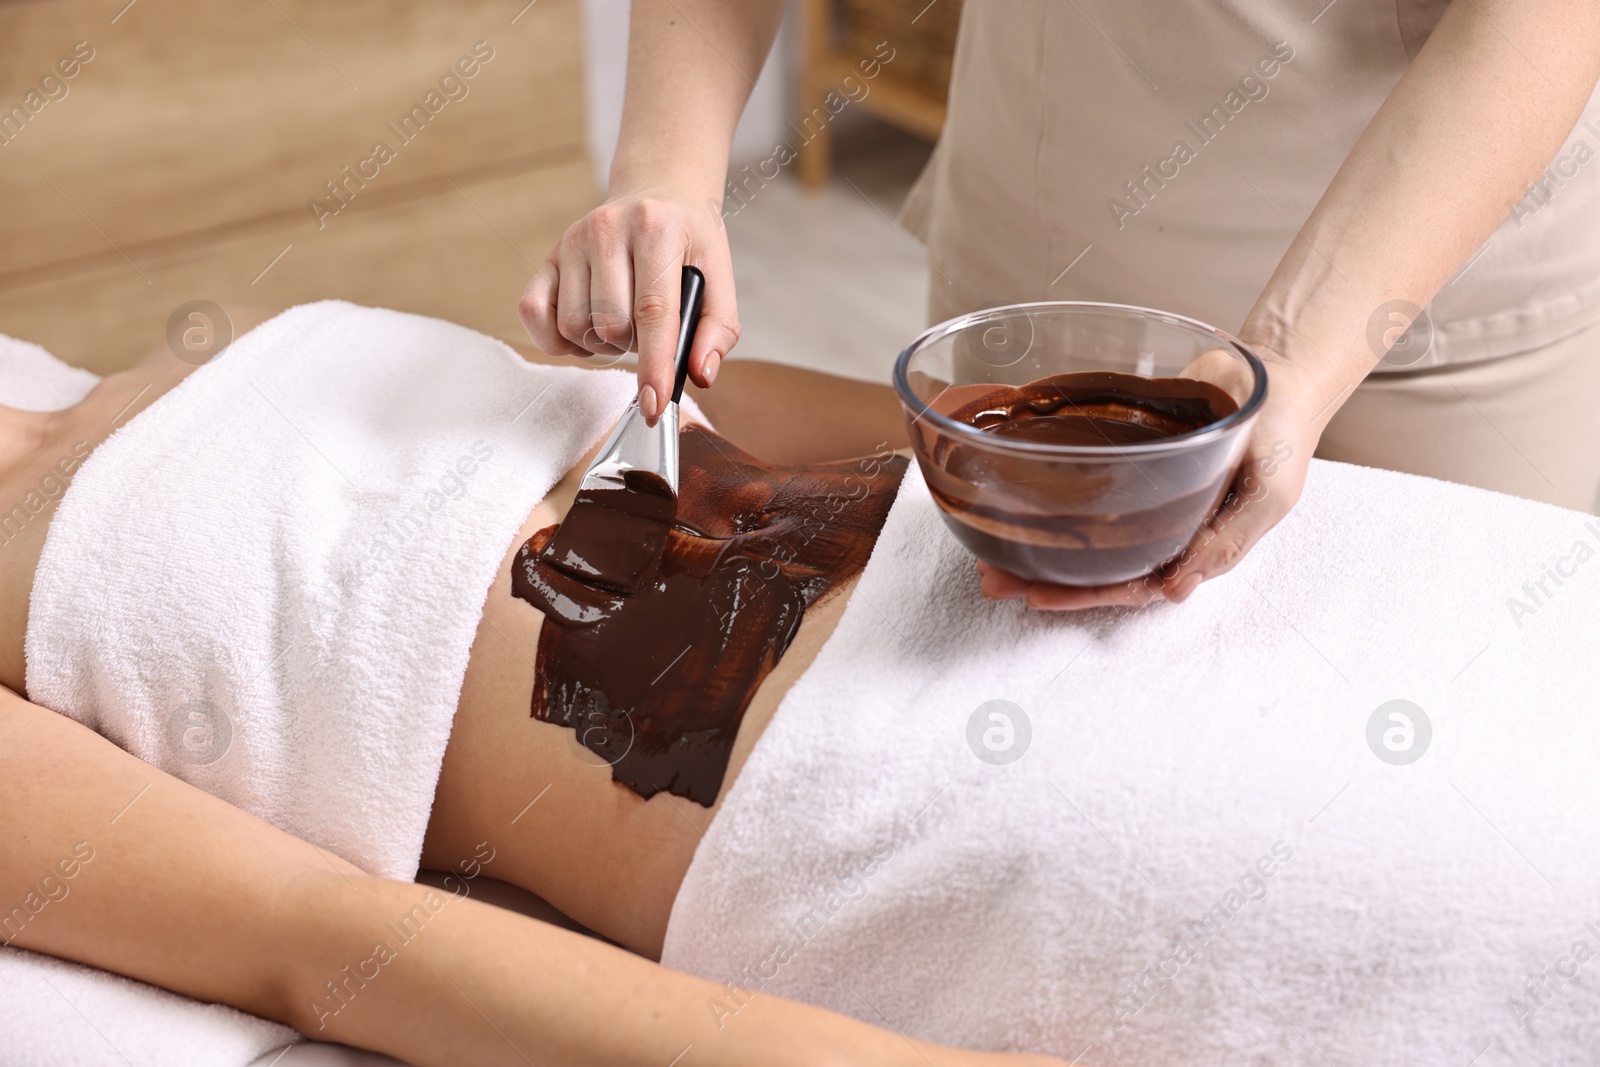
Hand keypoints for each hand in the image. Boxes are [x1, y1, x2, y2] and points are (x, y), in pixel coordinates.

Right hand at [518, 187, 739, 419]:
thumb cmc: (688, 241)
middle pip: (610, 325)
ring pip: (575, 326)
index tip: (654, 405)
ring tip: (622, 322)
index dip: (654, 365)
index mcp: (657, 229)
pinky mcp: (548, 256)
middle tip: (648, 329)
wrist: (658, 193)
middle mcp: (608, 228)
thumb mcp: (719, 276)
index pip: (652, 311)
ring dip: (602, 342)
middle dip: (633, 346)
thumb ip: (717, 330)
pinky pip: (534, 313)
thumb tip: (699, 375)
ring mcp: (572, 240)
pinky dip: (558, 338)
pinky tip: (586, 329)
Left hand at [979, 347, 1325, 609]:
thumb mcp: (1270, 493)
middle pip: (1096, 562)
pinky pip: (1083, 475)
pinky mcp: (1124, 451)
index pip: (1130, 584)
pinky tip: (1010, 492)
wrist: (1277, 367)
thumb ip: (1229, 539)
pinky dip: (1050, 487)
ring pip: (1083, 526)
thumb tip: (1178, 590)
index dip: (1084, 594)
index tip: (1036, 596)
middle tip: (991, 580)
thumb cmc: (1282, 433)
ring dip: (1038, 539)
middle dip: (1045, 575)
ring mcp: (1140, 490)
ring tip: (985, 546)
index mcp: (1193, 544)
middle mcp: (1160, 523)